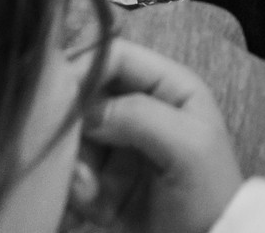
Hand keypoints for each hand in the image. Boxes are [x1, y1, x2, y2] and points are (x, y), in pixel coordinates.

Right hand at [71, 39, 241, 232]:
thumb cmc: (209, 194)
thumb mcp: (188, 147)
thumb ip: (141, 117)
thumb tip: (88, 108)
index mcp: (169, 86)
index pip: (118, 56)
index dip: (85, 67)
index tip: (55, 95)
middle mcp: (140, 110)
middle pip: (86, 98)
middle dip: (74, 128)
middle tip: (78, 161)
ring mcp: (118, 148)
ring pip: (72, 140)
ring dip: (73, 166)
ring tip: (93, 194)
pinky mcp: (101, 185)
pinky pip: (69, 177)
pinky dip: (71, 191)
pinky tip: (88, 207)